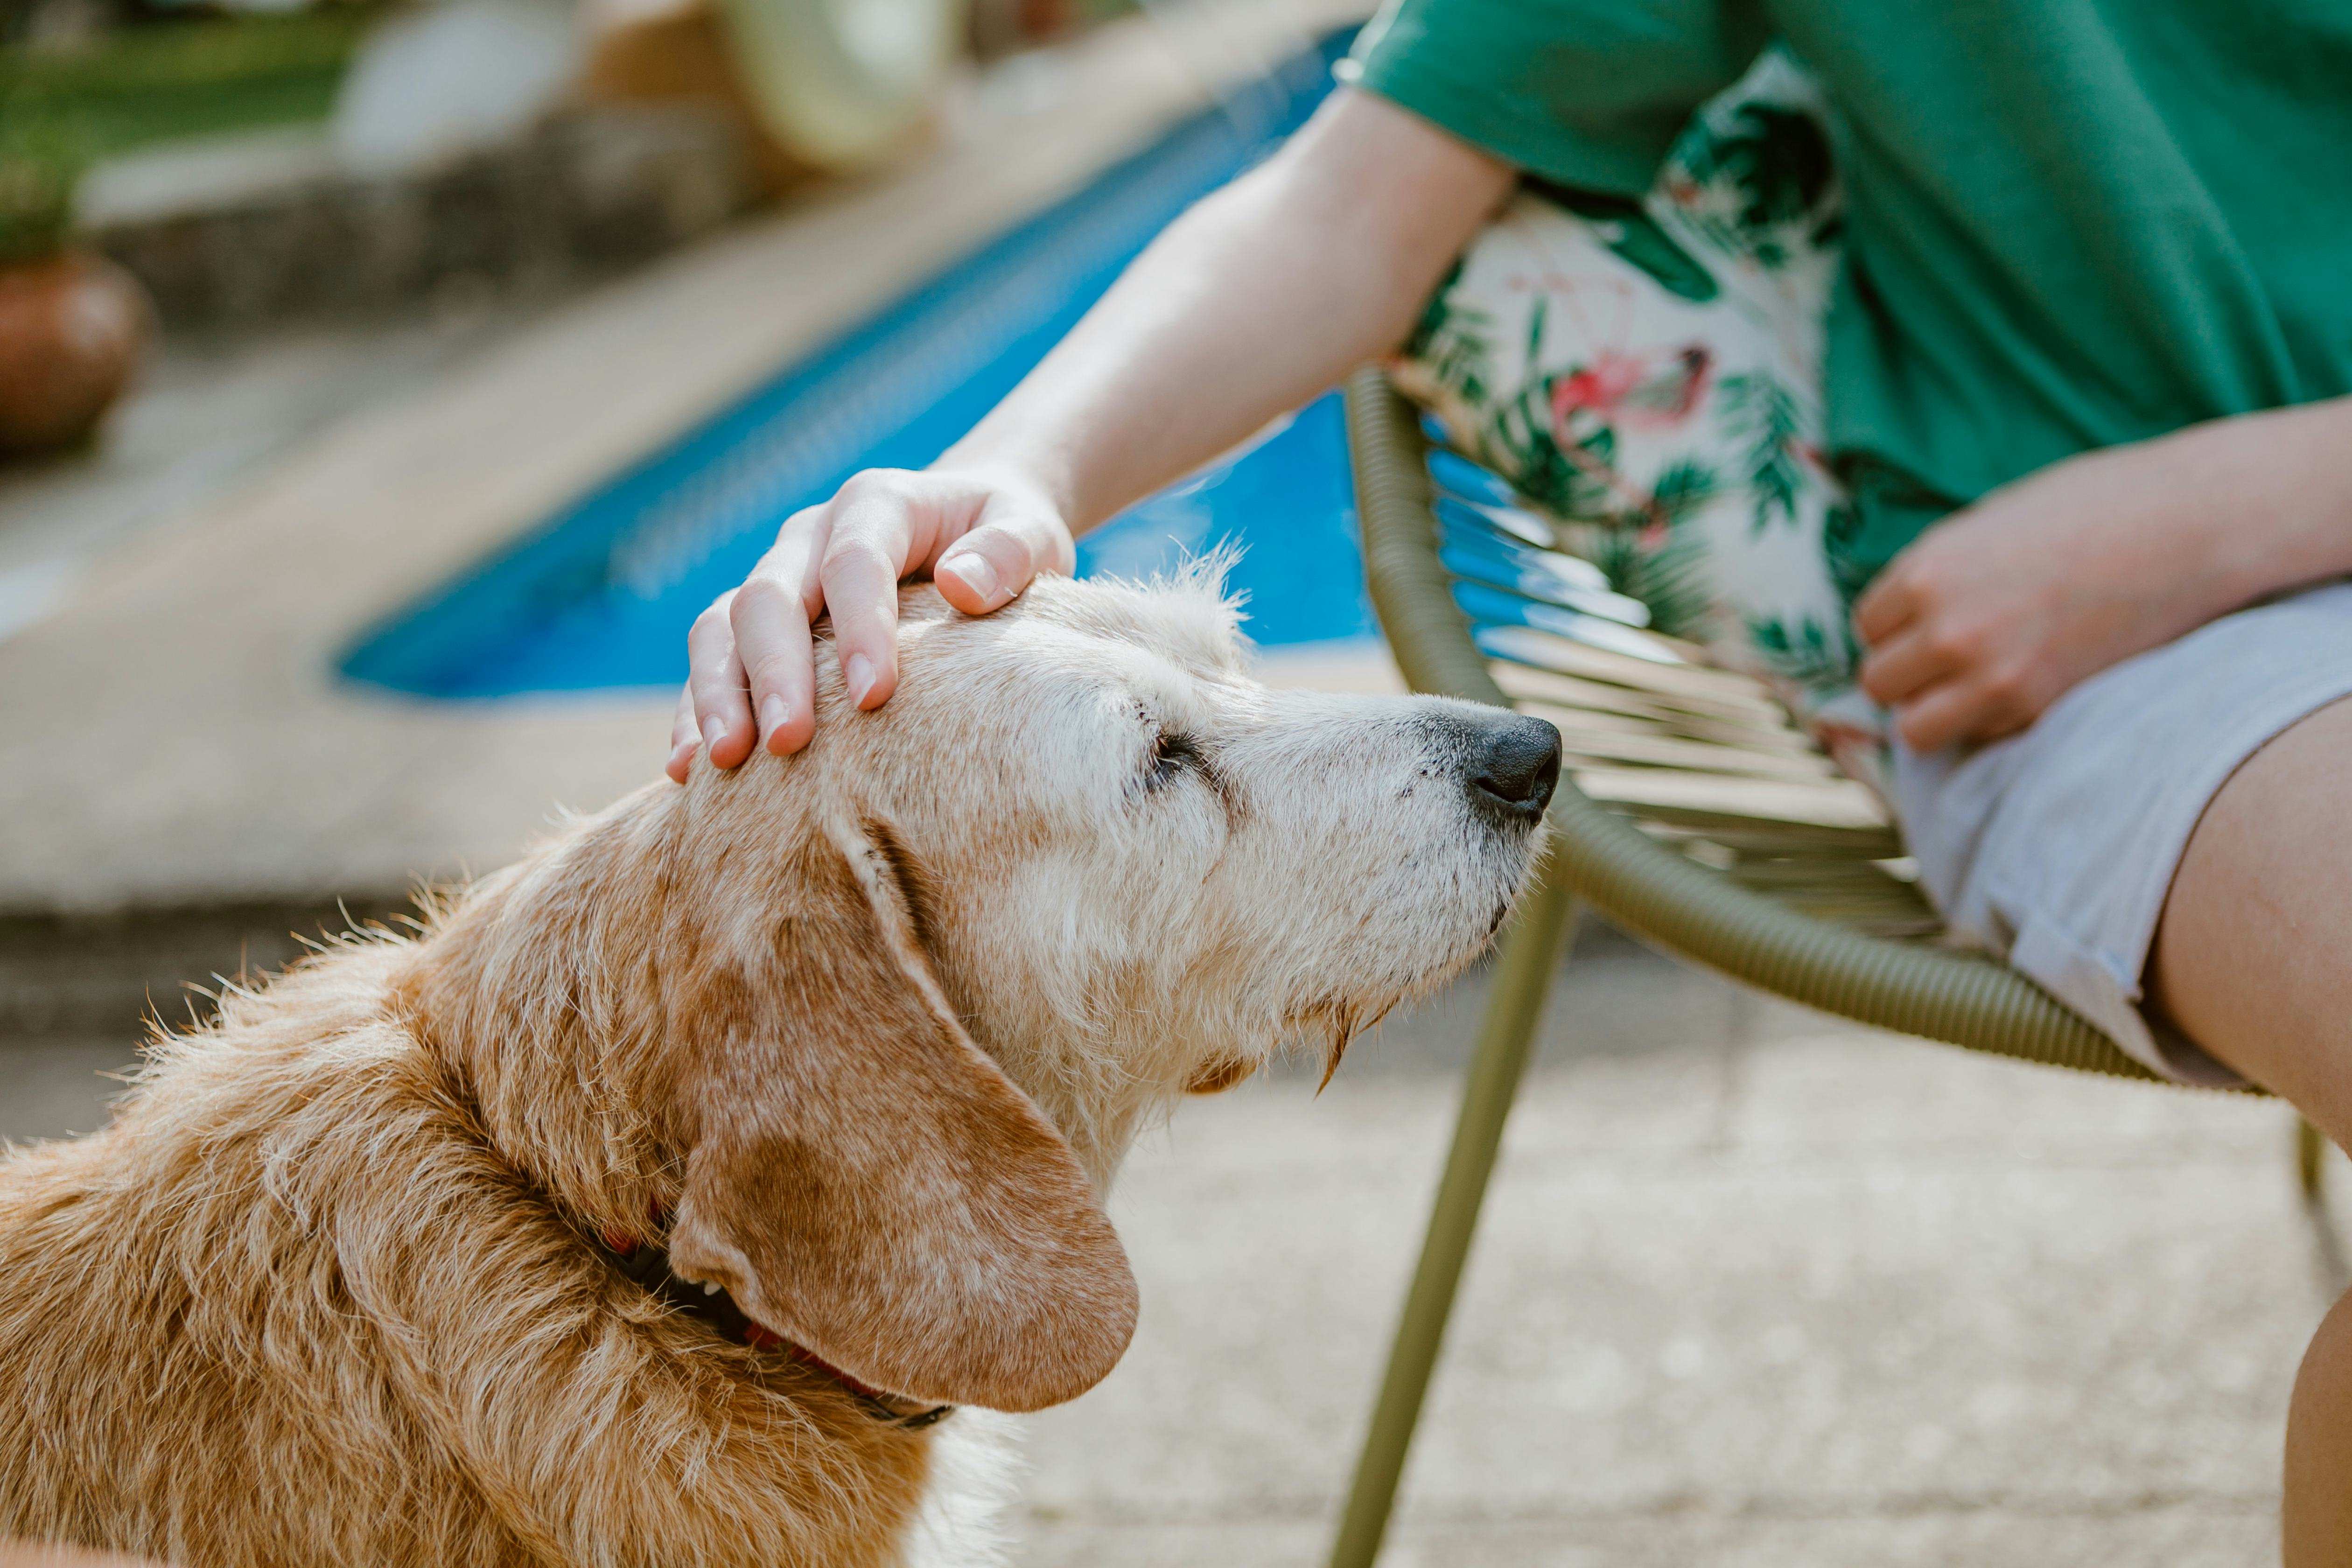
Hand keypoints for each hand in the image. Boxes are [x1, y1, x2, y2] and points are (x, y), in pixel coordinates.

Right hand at [667, 465, 1074, 780]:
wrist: (969, 531)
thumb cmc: (1004, 539)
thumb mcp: (1029, 530)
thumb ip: (1009, 552)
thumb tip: (962, 586)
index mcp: (876, 505)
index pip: (854, 561)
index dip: (859, 625)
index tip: (875, 695)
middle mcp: (809, 538)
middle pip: (771, 596)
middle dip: (775, 671)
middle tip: (787, 743)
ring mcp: (777, 580)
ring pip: (722, 628)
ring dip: (717, 693)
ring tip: (723, 762)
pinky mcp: (756, 627)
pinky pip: (711, 663)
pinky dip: (697, 711)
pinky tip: (691, 772)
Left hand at [1853, 410, 2344, 752]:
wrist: (2185, 528)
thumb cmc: (2089, 508)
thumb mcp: (1987, 524)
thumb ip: (1936, 574)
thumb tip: (1899, 618)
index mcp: (1928, 573)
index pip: (1867, 626)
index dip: (1894, 625)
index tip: (1924, 619)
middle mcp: (1948, 632)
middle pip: (1879, 683)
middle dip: (1905, 672)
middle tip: (1945, 656)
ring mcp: (1992, 678)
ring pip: (1914, 729)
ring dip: (1931, 711)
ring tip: (1967, 685)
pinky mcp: (2036, 709)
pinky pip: (1976, 736)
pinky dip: (1984, 722)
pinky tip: (2019, 686)